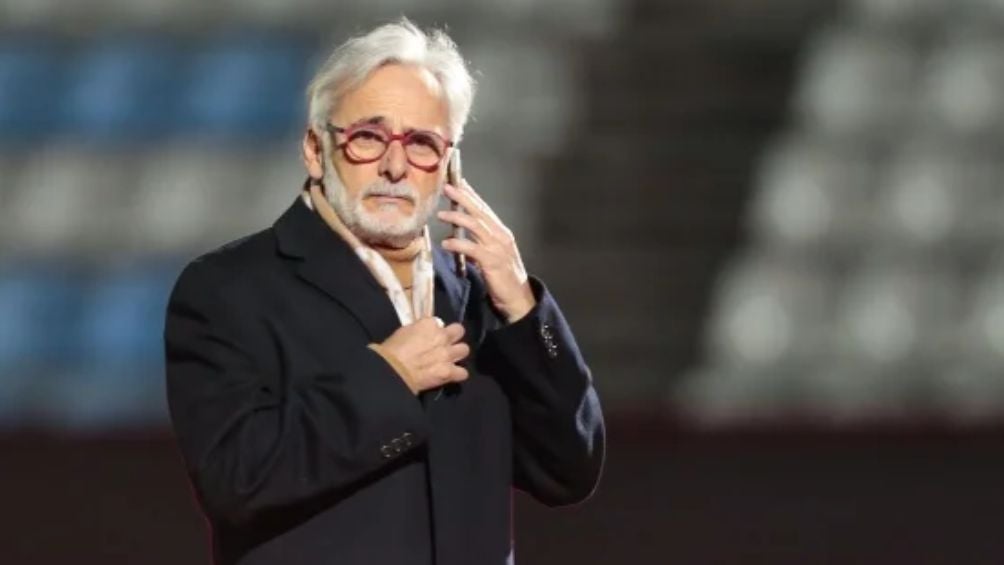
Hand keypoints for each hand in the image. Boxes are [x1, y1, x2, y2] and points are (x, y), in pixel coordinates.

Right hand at [379, 317, 469, 393]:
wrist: (392, 371)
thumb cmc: (392, 350)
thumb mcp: (404, 331)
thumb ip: (419, 329)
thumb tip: (424, 333)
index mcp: (430, 324)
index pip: (439, 322)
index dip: (435, 330)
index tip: (430, 336)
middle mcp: (442, 336)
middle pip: (459, 331)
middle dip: (454, 337)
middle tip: (446, 345)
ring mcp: (448, 354)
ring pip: (465, 350)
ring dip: (458, 355)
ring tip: (450, 360)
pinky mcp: (449, 371)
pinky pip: (463, 373)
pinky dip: (457, 375)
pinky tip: (451, 376)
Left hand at [438, 180, 535, 322]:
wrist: (518, 297)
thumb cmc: (503, 276)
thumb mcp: (492, 254)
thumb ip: (478, 242)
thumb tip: (458, 235)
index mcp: (501, 232)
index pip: (484, 208)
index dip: (471, 194)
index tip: (458, 181)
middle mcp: (500, 235)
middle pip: (480, 212)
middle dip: (463, 198)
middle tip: (447, 187)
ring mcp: (497, 248)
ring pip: (476, 226)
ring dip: (457, 218)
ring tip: (440, 214)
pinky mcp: (492, 261)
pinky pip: (472, 249)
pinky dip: (458, 245)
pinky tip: (445, 244)